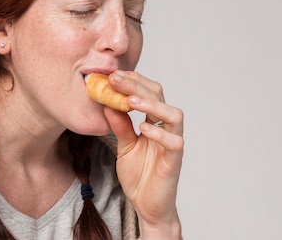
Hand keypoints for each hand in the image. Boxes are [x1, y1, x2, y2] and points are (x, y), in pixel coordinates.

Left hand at [103, 70, 183, 238]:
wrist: (147, 207)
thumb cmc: (140, 176)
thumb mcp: (124, 146)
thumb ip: (120, 126)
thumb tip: (106, 103)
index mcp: (155, 122)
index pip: (150, 92)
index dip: (134, 80)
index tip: (113, 75)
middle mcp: (167, 129)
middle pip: (160, 97)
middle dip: (137, 85)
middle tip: (116, 79)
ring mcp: (172, 144)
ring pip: (174, 116)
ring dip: (152, 105)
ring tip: (130, 101)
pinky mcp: (174, 161)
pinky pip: (174, 143)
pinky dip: (160, 134)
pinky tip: (143, 128)